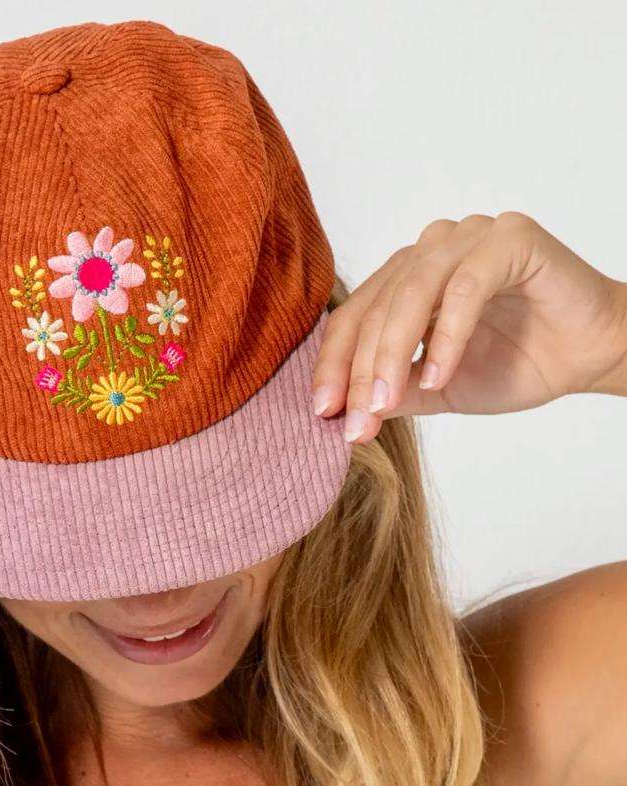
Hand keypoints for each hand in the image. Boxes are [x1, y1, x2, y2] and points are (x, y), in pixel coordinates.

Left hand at [312, 211, 626, 443]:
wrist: (590, 357)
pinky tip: (438, 377)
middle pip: (376, 309)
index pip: (354, 319)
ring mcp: (469, 237)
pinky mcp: (510, 239)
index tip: (323, 415)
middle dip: (361, 371)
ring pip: (411, 294)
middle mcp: (430, 249)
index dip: (334, 367)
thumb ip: (391, 393)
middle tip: (356, 420)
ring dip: (392, 354)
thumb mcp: (436, 389)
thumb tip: (340, 417)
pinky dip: (446, 336)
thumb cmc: (517, 363)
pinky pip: (465, 287)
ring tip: (385, 403)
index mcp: (406, 277)